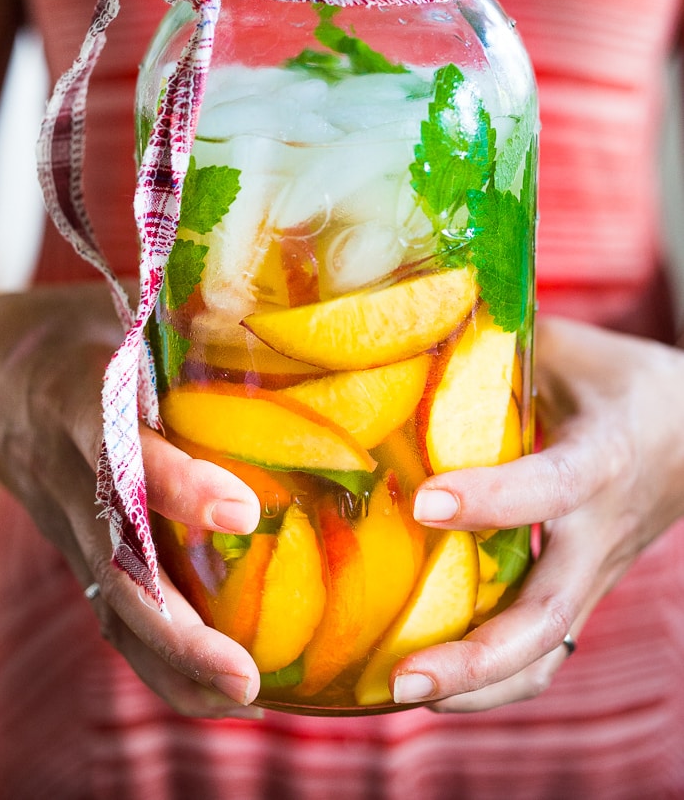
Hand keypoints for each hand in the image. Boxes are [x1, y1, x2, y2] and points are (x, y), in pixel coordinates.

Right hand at [0, 283, 263, 717]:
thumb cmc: (70, 333)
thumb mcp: (118, 309)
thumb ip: (186, 315)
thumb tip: (284, 309)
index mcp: (78, 400)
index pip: (122, 449)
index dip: (175, 484)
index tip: (242, 513)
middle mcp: (69, 473)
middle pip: (114, 561)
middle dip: (176, 625)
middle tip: (244, 672)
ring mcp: (69, 522)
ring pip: (112, 603)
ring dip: (172, 661)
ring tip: (244, 699)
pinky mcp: (79, 547)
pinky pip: (112, 611)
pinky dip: (159, 659)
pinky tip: (218, 690)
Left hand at [396, 315, 683, 710]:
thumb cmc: (621, 383)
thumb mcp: (569, 349)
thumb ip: (495, 342)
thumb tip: (403, 326)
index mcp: (604, 456)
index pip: (553, 485)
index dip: (495, 498)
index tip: (426, 501)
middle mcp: (600, 529)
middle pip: (550, 611)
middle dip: (478, 654)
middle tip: (404, 674)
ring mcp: (593, 572)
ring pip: (545, 651)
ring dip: (476, 684)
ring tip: (398, 694)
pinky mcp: (579, 591)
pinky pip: (540, 650)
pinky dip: (488, 678)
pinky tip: (428, 680)